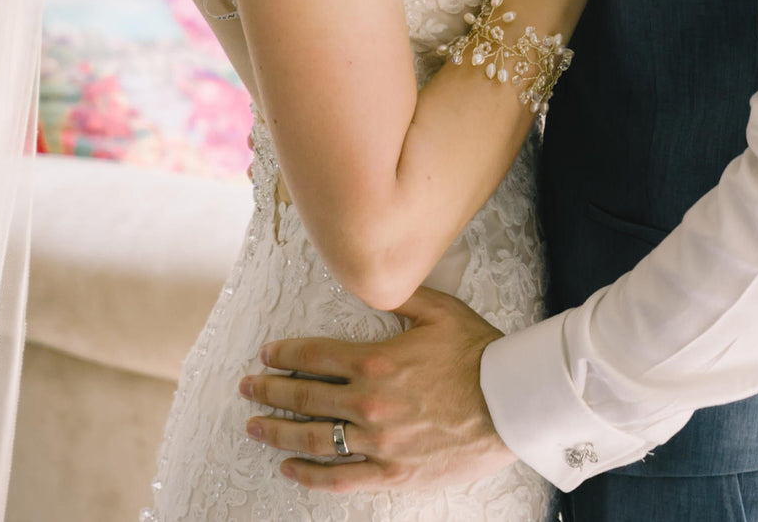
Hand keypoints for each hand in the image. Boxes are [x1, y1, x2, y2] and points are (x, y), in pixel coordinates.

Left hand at [239, 287, 513, 492]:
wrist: (510, 404)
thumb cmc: (478, 354)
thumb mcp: (440, 310)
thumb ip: (401, 296)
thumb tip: (373, 280)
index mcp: (375, 360)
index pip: (313, 355)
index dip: (284, 354)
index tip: (266, 355)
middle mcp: (368, 402)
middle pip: (304, 396)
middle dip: (269, 390)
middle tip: (247, 388)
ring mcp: (377, 441)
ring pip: (313, 438)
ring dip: (279, 432)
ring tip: (256, 426)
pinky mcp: (391, 472)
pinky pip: (339, 478)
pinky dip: (309, 475)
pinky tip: (290, 469)